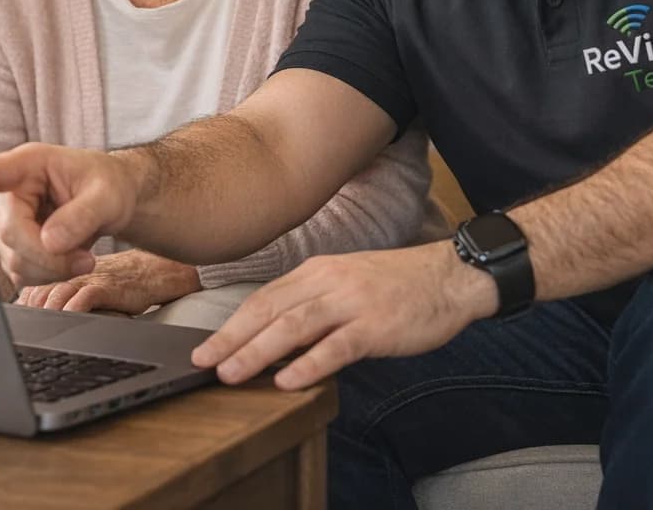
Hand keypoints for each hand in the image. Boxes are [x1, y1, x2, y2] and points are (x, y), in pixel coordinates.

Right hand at [0, 143, 145, 286]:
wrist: (110, 202)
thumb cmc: (107, 186)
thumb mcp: (107, 195)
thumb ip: (81, 215)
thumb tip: (50, 242)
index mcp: (27, 165)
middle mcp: (7, 193)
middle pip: (10, 234)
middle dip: (50, 256)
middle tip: (86, 259)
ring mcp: (5, 223)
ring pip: (14, 261)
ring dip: (52, 269)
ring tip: (82, 256)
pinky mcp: (11, 248)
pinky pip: (21, 274)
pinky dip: (48, 276)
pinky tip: (67, 262)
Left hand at [16, 250, 201, 314]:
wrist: (153, 271)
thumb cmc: (117, 281)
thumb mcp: (85, 285)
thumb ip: (60, 295)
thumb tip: (32, 314)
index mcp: (64, 272)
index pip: (31, 289)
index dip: (21, 308)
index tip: (16, 325)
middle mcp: (73, 274)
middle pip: (39, 293)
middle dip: (29, 314)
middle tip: (22, 331)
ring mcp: (90, 279)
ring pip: (58, 294)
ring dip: (45, 313)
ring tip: (38, 329)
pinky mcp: (109, 287)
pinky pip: (86, 296)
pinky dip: (73, 309)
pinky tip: (66, 319)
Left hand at [192, 242, 498, 389]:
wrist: (449, 276)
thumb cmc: (397, 285)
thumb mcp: (346, 283)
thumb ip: (312, 304)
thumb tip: (274, 336)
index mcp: (316, 271)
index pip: (263, 299)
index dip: (231, 324)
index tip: (205, 347)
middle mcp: (328, 282)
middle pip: (269, 310)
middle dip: (232, 338)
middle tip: (203, 362)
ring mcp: (352, 302)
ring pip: (294, 326)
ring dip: (258, 351)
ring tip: (232, 373)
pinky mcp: (376, 325)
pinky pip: (336, 346)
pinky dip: (309, 363)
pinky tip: (287, 380)